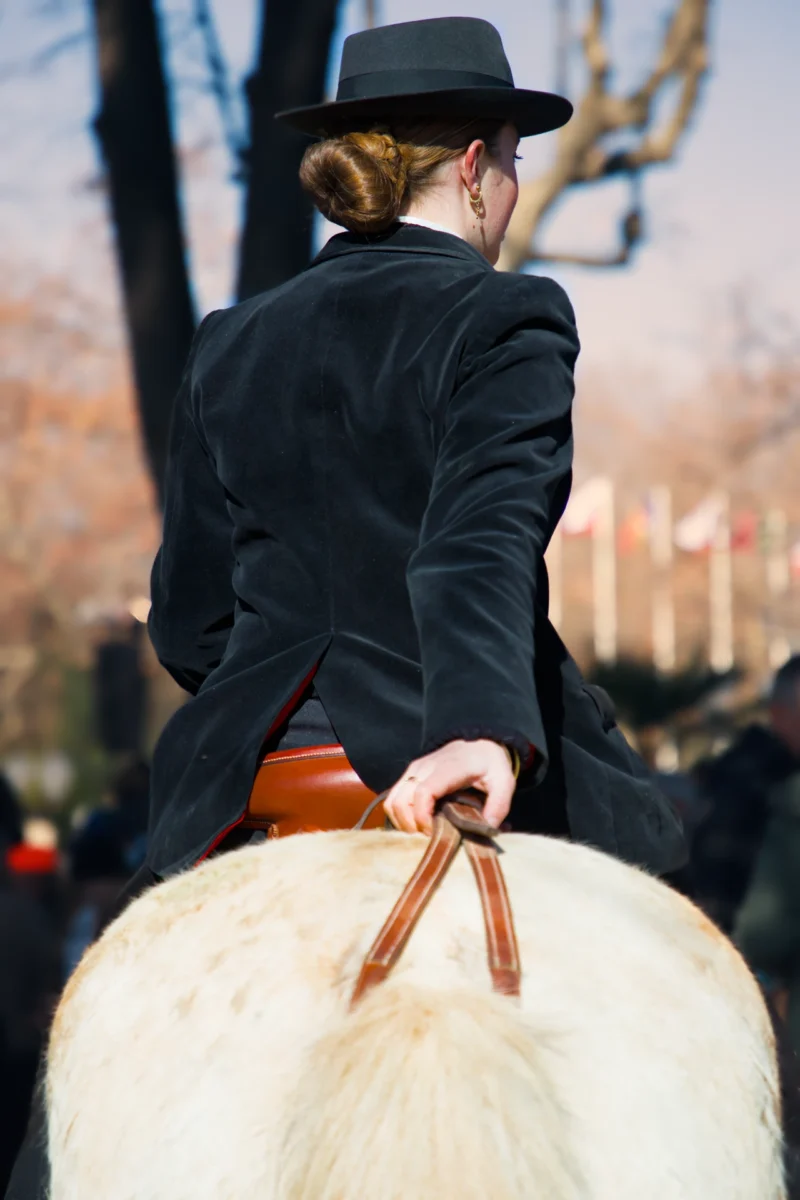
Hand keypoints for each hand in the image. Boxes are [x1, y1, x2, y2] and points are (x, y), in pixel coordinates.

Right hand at [383, 738, 516, 834]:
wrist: (478, 743)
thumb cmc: (490, 764)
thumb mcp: (504, 782)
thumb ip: (499, 805)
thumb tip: (486, 828)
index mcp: (448, 769)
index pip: (423, 793)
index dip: (423, 817)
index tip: (434, 833)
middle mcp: (425, 767)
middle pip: (401, 800)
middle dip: (411, 825)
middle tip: (431, 836)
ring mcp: (414, 771)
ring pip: (392, 801)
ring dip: (402, 822)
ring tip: (423, 831)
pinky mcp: (409, 775)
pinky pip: (393, 798)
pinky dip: (399, 815)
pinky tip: (417, 823)